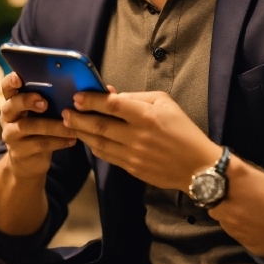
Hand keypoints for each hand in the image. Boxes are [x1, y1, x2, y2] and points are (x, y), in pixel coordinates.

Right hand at [0, 72, 76, 178]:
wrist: (28, 162)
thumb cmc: (40, 130)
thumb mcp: (40, 114)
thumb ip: (49, 100)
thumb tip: (75, 87)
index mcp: (13, 103)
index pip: (7, 89)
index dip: (10, 82)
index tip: (19, 78)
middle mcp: (8, 118)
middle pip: (11, 106)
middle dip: (27, 101)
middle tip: (44, 102)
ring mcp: (11, 136)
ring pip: (28, 127)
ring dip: (52, 125)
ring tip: (70, 124)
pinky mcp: (20, 152)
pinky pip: (39, 144)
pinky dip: (59, 141)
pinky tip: (73, 139)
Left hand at [61, 90, 219, 189]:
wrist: (198, 166)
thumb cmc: (184, 131)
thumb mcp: (166, 103)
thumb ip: (138, 97)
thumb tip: (113, 94)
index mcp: (147, 116)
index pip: (112, 105)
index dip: (91, 100)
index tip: (77, 97)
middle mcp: (137, 136)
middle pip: (99, 126)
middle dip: (78, 118)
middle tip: (65, 112)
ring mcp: (133, 155)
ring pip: (98, 143)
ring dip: (82, 133)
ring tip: (70, 125)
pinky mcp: (132, 169)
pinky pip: (107, 156)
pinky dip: (94, 147)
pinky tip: (88, 139)